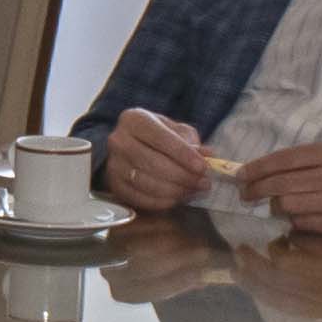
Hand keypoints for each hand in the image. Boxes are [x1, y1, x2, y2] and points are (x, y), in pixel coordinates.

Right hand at [98, 109, 216, 215]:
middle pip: (154, 163)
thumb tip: (207, 156)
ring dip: (176, 191)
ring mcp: (114, 165)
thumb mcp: (175, 131)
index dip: (184, 155)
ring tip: (194, 189)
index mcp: (134, 120)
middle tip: (204, 182)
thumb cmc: (158, 137)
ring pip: (148, 183)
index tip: (203, 167)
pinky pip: (142, 199)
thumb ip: (191, 142)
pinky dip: (163, 202)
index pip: (161, 138)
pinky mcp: (114, 186)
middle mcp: (118, 141)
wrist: (132, 148)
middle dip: (183, 176)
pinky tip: (178, 197)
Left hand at [242, 143, 321, 242]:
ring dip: (275, 206)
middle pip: (281, 183)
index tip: (241, 174)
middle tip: (245, 194)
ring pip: (287, 204)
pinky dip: (293, 221)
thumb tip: (260, 170)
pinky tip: (296, 217)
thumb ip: (303, 162)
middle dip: (256, 189)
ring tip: (274, 205)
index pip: (284, 158)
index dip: (258, 167)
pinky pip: (300, 222)